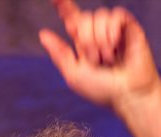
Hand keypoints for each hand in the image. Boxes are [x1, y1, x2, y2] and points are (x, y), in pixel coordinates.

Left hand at [39, 0, 160, 115]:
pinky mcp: (128, 27)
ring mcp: (113, 29)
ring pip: (99, 15)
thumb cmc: (100, 89)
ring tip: (107, 58)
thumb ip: (59, 53)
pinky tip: (115, 46)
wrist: (126, 93)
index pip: (72, 19)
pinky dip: (112, 32)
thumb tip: (42, 33)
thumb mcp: (73, 74)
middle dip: (86, 40)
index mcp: (81, 44)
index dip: (63, 6)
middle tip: (95, 60)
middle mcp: (96, 34)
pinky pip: (116, 15)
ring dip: (100, 40)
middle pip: (83, 18)